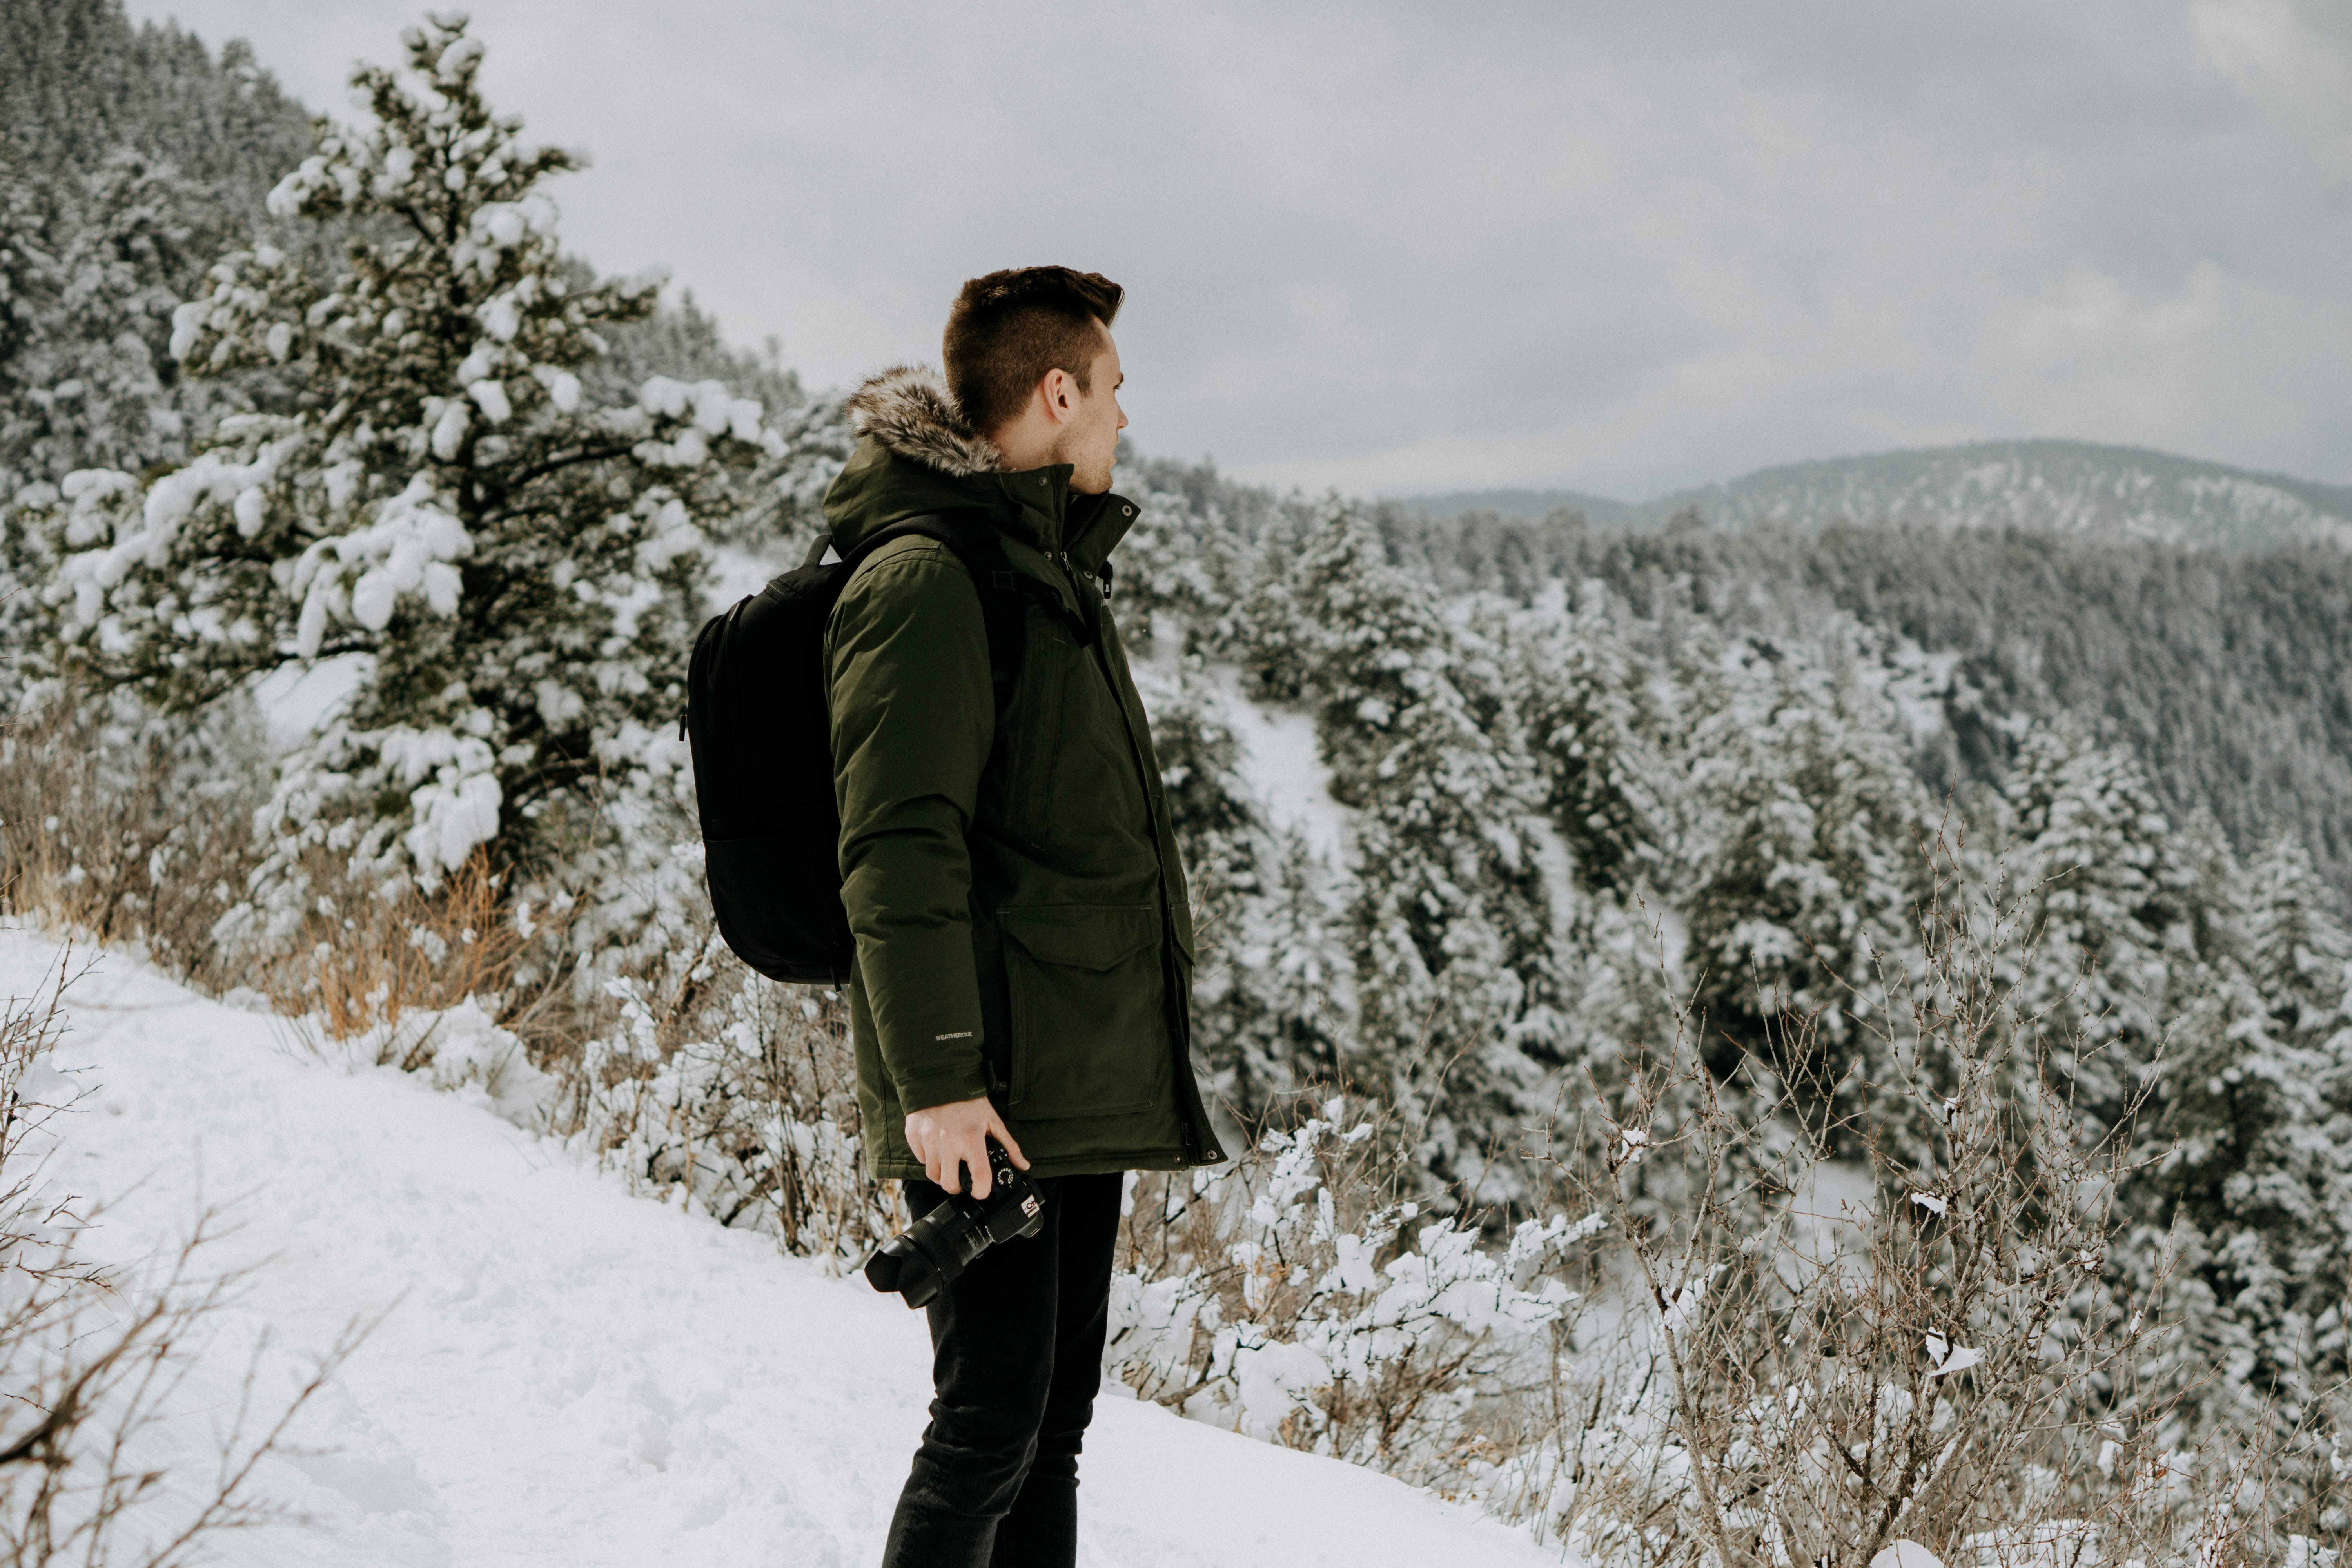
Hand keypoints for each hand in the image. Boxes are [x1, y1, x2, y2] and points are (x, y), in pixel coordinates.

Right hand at [903, 1096, 1027, 1198]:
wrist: (940, 1079)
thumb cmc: (969, 1101)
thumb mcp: (992, 1121)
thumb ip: (1009, 1145)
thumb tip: (1023, 1165)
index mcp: (971, 1138)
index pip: (979, 1175)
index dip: (982, 1191)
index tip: (981, 1192)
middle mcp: (948, 1141)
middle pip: (949, 1183)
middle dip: (956, 1187)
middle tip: (961, 1180)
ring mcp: (928, 1139)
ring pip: (932, 1174)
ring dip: (941, 1174)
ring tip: (949, 1163)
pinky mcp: (913, 1135)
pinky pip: (920, 1159)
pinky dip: (928, 1159)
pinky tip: (937, 1149)